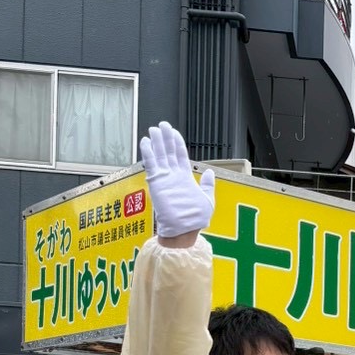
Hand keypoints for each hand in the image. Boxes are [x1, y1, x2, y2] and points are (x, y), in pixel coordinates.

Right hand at [140, 122, 215, 239]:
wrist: (183, 230)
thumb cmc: (195, 220)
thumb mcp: (207, 200)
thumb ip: (207, 186)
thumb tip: (209, 173)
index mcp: (185, 178)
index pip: (181, 155)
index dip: (177, 143)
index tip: (174, 132)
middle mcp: (173, 176)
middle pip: (169, 151)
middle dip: (165, 138)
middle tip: (162, 124)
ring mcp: (164, 178)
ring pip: (160, 155)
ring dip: (156, 141)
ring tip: (153, 129)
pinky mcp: (156, 182)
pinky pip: (151, 164)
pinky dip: (148, 153)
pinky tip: (146, 142)